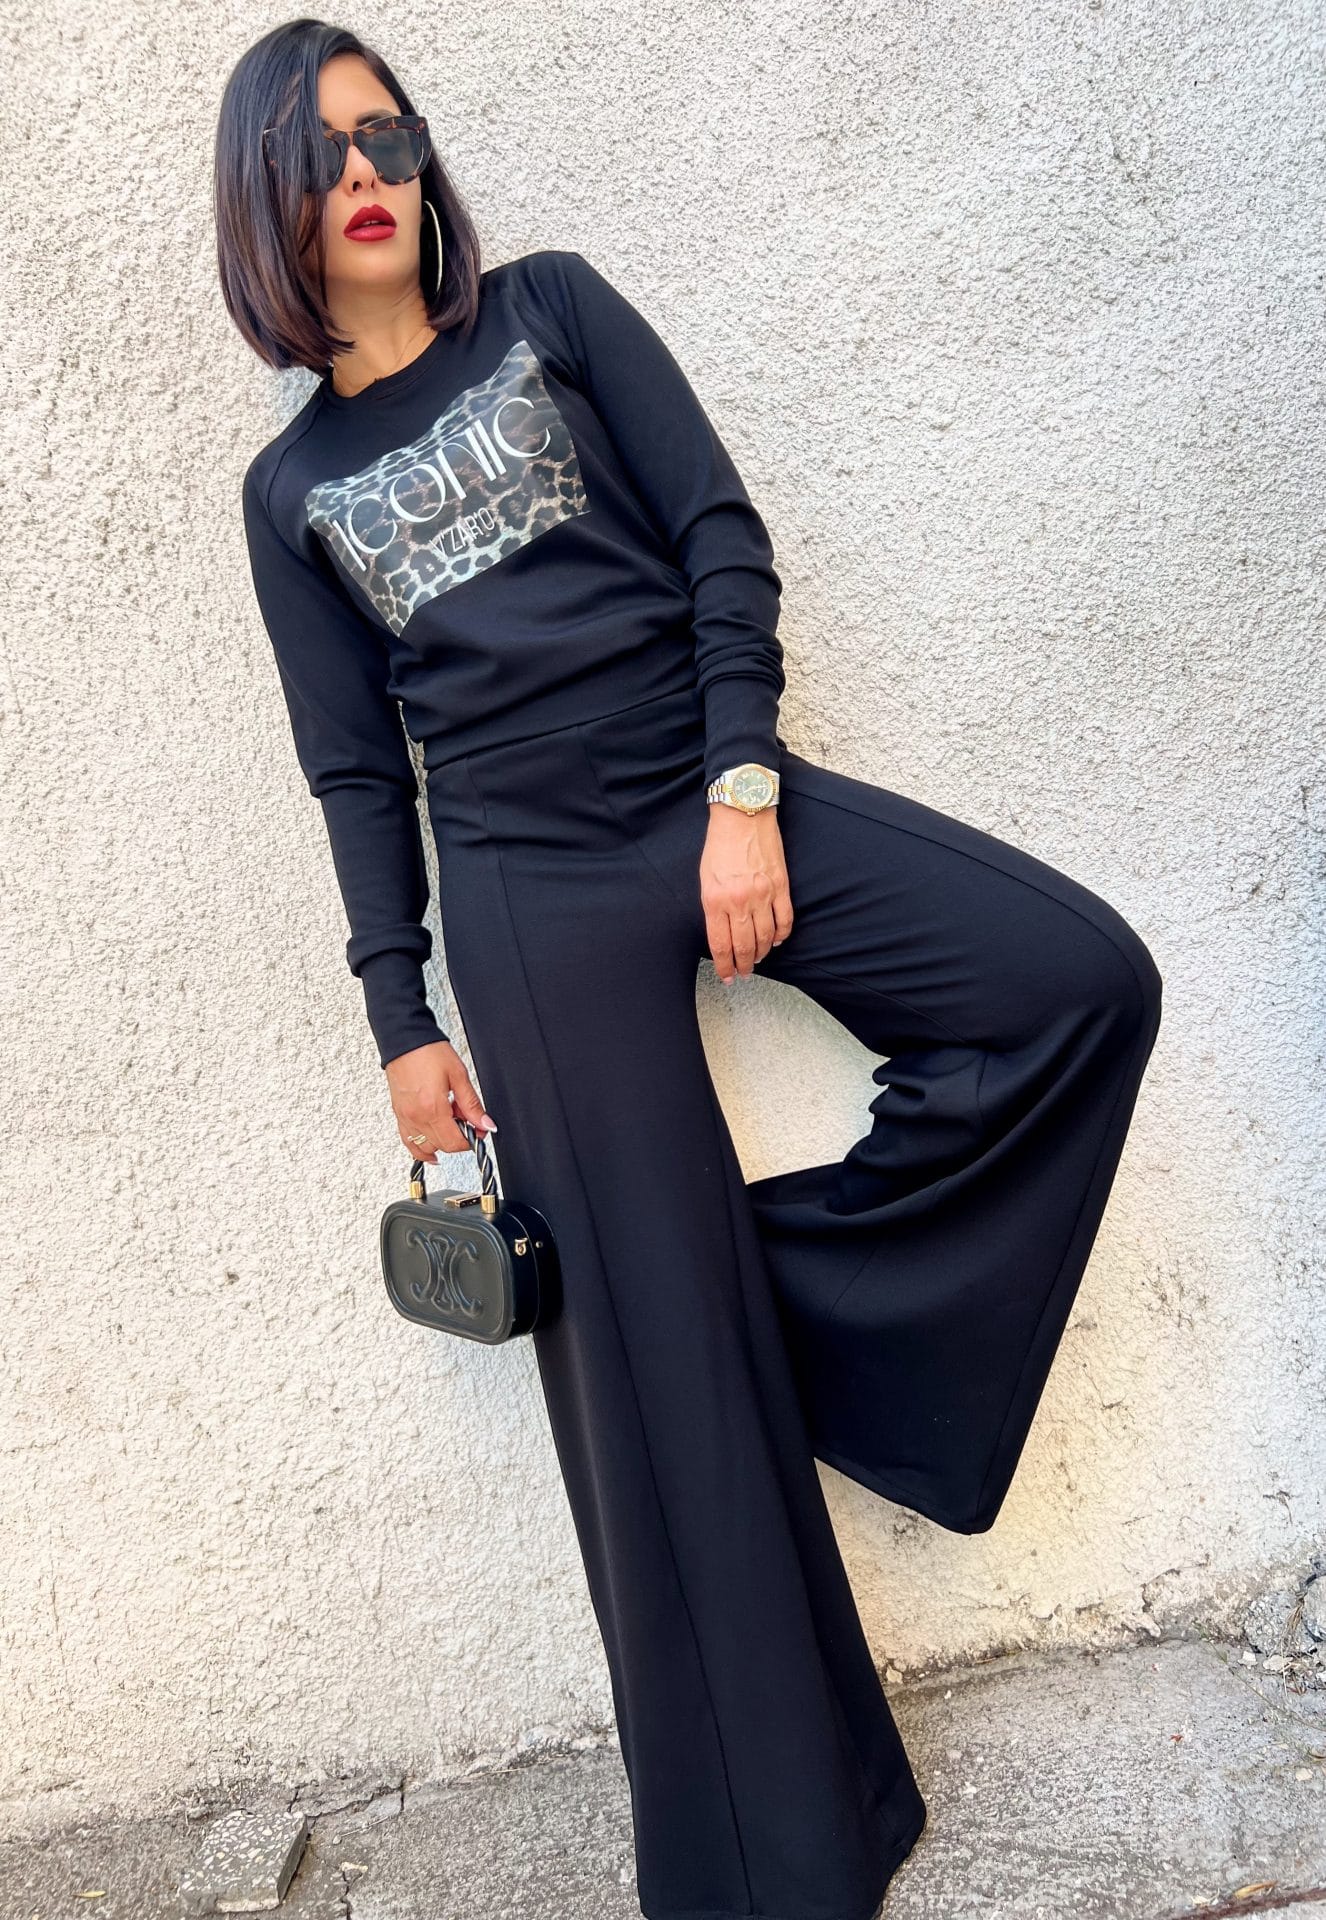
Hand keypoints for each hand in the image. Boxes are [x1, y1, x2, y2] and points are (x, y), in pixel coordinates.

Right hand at [384, 1039, 496, 1162]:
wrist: (405, 1039)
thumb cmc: (428, 1052)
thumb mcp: (459, 1075)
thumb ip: (472, 1104)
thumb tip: (485, 1124)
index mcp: (433, 1108)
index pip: (454, 1142)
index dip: (471, 1139)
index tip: (478, 1130)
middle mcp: (416, 1116)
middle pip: (442, 1146)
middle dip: (458, 1138)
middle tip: (466, 1121)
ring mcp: (405, 1117)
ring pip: (425, 1147)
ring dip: (441, 1141)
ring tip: (449, 1123)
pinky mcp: (398, 1114)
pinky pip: (408, 1142)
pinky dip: (421, 1148)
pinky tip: (431, 1145)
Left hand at [701, 803, 793, 983]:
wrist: (743, 815)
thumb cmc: (720, 843)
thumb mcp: (706, 877)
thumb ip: (713, 906)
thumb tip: (721, 930)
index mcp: (716, 900)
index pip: (720, 944)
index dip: (725, 965)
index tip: (727, 976)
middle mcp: (739, 901)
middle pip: (744, 946)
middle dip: (743, 965)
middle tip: (743, 973)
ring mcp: (763, 895)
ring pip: (765, 937)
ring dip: (761, 953)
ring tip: (757, 959)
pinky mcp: (781, 886)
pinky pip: (785, 920)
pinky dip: (781, 935)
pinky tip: (775, 941)